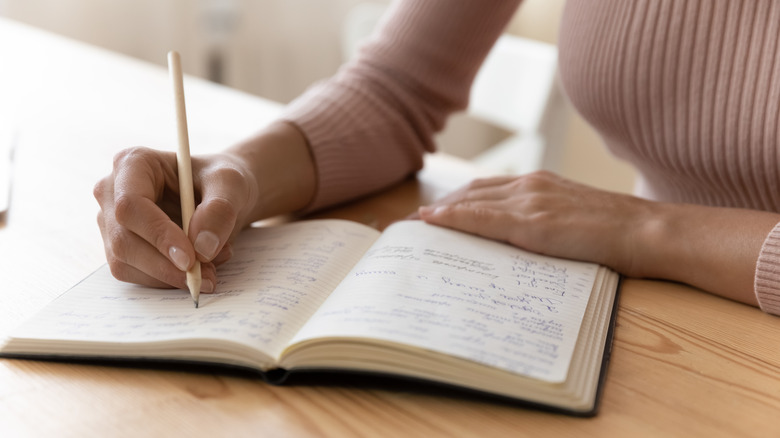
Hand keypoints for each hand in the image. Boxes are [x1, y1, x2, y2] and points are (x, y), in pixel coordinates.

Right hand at [93, 122, 316, 290]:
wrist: (220, 195)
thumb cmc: (220, 181)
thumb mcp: (231, 184)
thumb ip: (220, 210)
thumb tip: (201, 248)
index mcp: (133, 163)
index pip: (131, 205)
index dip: (157, 235)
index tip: (189, 259)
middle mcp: (112, 192)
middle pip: (123, 240)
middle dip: (165, 265)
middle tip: (205, 276)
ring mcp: (111, 222)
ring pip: (125, 263)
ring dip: (169, 275)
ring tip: (211, 267)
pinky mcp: (120, 247)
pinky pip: (135, 275)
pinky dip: (168, 279)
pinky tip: (198, 268)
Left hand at [417, 171, 651, 275]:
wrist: (645, 232)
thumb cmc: (611, 232)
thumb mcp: (567, 219)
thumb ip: (537, 221)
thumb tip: (509, 240)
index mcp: (537, 184)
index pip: (482, 189)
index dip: (452, 200)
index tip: (427, 214)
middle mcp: (529, 185)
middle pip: (468, 191)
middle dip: (436, 206)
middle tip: (408, 224)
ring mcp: (531, 200)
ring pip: (470, 201)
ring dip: (437, 213)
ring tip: (410, 227)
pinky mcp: (535, 222)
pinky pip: (485, 218)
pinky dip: (455, 218)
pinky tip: (432, 222)